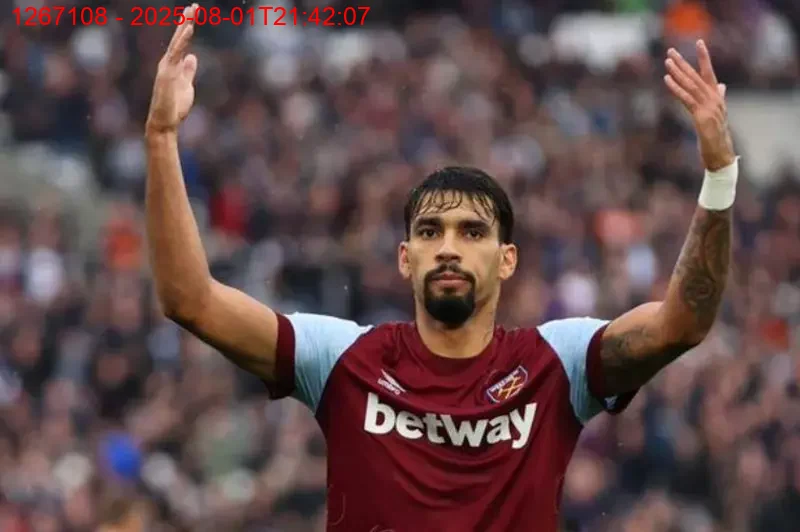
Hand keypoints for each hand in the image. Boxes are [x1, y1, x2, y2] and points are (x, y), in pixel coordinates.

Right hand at [145, 3, 197, 133]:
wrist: (165, 123)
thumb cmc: (174, 108)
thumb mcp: (186, 86)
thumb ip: (188, 71)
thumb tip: (192, 56)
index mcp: (172, 65)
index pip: (181, 43)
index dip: (187, 29)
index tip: (193, 15)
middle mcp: (167, 63)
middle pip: (178, 39)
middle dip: (186, 22)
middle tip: (194, 6)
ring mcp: (166, 67)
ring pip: (176, 43)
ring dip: (184, 27)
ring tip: (191, 12)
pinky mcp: (167, 74)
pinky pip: (175, 53)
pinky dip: (182, 41)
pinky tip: (188, 29)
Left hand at [664, 40, 735, 171]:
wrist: (721, 155)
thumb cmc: (716, 137)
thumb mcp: (717, 115)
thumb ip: (718, 98)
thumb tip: (722, 85)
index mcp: (717, 98)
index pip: (709, 73)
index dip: (704, 57)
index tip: (699, 42)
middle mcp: (714, 99)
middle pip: (697, 76)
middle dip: (683, 63)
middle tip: (670, 50)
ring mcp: (709, 107)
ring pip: (691, 85)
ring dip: (678, 72)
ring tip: (667, 61)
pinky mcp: (701, 117)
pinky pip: (686, 99)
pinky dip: (676, 88)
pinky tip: (667, 80)